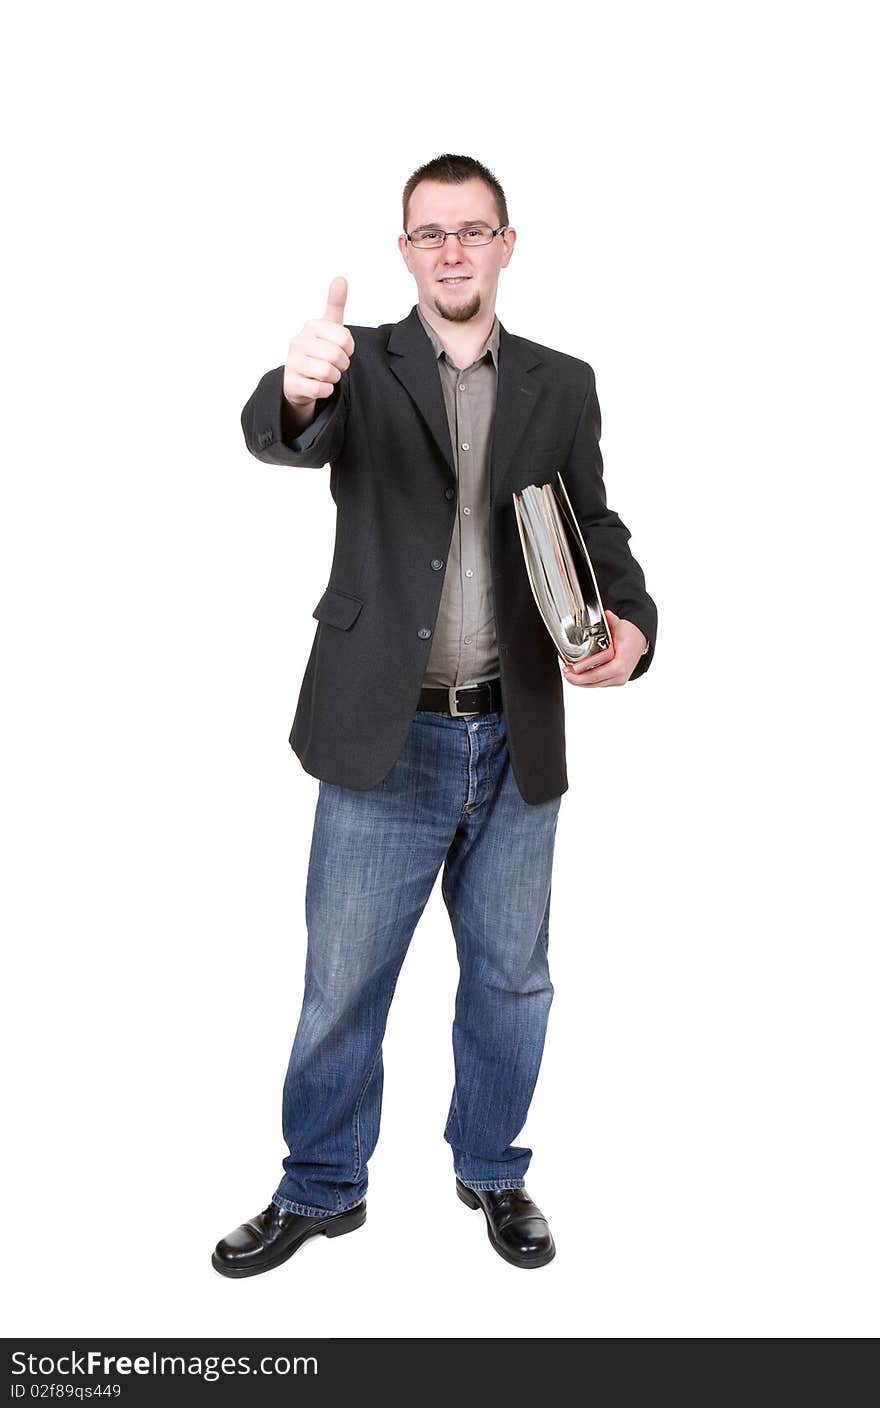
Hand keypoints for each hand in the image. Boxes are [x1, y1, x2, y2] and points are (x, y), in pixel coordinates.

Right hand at [283, 276, 355, 407]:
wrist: (298, 380)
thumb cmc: (317, 352)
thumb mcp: (328, 327)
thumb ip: (335, 304)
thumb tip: (341, 278)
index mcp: (311, 326)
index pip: (344, 338)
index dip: (349, 349)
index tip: (342, 350)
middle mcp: (298, 342)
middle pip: (336, 356)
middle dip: (342, 365)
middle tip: (336, 365)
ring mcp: (292, 363)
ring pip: (328, 373)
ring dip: (334, 378)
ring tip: (327, 375)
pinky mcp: (291, 383)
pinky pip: (319, 389)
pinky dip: (326, 390)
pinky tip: (319, 386)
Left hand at [561, 610, 647, 687]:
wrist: (640, 641)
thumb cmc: (631, 635)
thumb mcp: (621, 626)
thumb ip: (611, 621)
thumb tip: (605, 614)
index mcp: (620, 664)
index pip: (597, 674)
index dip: (581, 674)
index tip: (569, 669)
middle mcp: (620, 675)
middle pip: (593, 682)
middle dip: (576, 679)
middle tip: (565, 672)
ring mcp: (618, 680)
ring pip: (594, 685)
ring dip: (580, 681)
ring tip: (568, 674)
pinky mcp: (615, 681)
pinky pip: (598, 684)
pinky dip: (587, 681)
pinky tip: (578, 676)